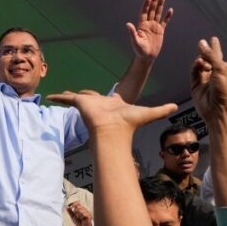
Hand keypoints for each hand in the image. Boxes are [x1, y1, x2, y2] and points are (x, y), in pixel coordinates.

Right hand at [47, 90, 175, 135]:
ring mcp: (88, 104)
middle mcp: (98, 104)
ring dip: (67, 96)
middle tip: (76, 95)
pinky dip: (58, 97)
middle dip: (83, 96)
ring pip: (76, 97)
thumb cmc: (128, 124)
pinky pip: (66, 99)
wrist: (112, 131)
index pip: (107, 100)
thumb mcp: (148, 113)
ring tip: (59, 95)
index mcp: (112, 105)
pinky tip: (50, 97)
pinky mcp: (80, 103)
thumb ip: (161, 110)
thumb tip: (177, 107)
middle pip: (90, 97)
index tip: (105, 100)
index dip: (105, 99)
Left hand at [66, 201, 92, 225]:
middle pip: (78, 207)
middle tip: (77, 216)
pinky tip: (82, 218)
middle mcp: (83, 209)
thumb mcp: (73, 217)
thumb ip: (70, 212)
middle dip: (75, 211)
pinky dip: (81, 217)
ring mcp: (86, 212)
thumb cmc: (79, 221)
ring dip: (78, 215)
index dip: (74, 204)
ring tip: (80, 218)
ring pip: (80, 210)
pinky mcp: (88, 215)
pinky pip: (83, 214)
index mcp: (80, 208)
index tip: (71, 207)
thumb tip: (66, 207)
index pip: (77, 203)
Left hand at [126, 0, 173, 61]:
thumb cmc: (139, 50)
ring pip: (158, 14)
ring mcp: (154, 27)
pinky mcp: (160, 31)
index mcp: (142, 25)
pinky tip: (170, 10)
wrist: (146, 57)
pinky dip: (167, 16)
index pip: (144, 12)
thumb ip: (132, 32)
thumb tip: (128, 24)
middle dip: (154, 2)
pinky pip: (165, 22)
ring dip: (160, 6)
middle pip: (151, 10)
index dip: (146, 5)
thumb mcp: (135, 41)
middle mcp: (148, 24)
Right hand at [189, 36, 226, 121]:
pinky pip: (195, 70)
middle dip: (214, 49)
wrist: (216, 109)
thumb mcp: (221, 68)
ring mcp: (209, 77)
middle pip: (217, 56)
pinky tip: (199, 64)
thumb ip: (211, 54)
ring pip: (203, 62)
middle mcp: (221, 71)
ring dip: (203, 57)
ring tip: (203, 57)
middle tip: (213, 39)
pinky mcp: (198, 83)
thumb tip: (201, 42)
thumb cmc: (225, 90)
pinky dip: (196, 66)